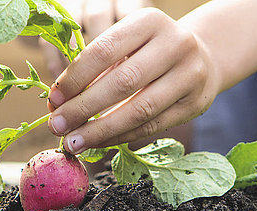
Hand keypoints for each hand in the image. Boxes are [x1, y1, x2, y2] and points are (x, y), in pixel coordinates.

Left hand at [47, 8, 219, 153]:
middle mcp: (175, 44)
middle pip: (121, 82)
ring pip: (139, 110)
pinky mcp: (195, 104)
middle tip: (56, 126)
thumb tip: (57, 104)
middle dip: (83, 108)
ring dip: (100, 131)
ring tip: (73, 142)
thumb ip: (94, 69)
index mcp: (149, 21)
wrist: (203, 58)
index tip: (53, 99)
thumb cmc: (148, 53)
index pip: (103, 50)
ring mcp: (190, 75)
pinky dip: (119, 137)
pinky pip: (151, 127)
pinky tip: (97, 143)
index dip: (74, 78)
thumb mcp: (125, 47)